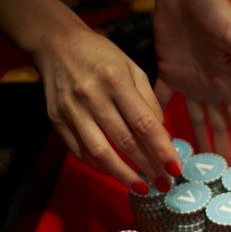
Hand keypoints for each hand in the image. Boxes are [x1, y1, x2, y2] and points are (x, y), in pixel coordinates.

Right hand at [31, 18, 180, 189]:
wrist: (55, 44)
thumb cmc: (101, 56)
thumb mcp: (133, 69)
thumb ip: (149, 102)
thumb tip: (164, 136)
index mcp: (115, 81)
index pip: (144, 123)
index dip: (161, 149)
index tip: (175, 168)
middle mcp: (92, 96)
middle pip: (125, 141)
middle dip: (148, 167)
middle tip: (164, 184)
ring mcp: (72, 110)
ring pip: (100, 152)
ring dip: (123, 174)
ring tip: (142, 187)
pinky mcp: (57, 120)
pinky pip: (80, 151)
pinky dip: (100, 167)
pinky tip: (117, 173)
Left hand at [152, 0, 230, 163]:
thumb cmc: (215, 8)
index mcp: (230, 82)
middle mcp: (212, 87)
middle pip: (220, 129)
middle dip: (221, 154)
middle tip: (220, 182)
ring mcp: (190, 82)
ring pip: (194, 122)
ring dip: (194, 144)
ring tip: (190, 168)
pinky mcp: (167, 71)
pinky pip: (162, 99)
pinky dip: (159, 117)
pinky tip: (155, 137)